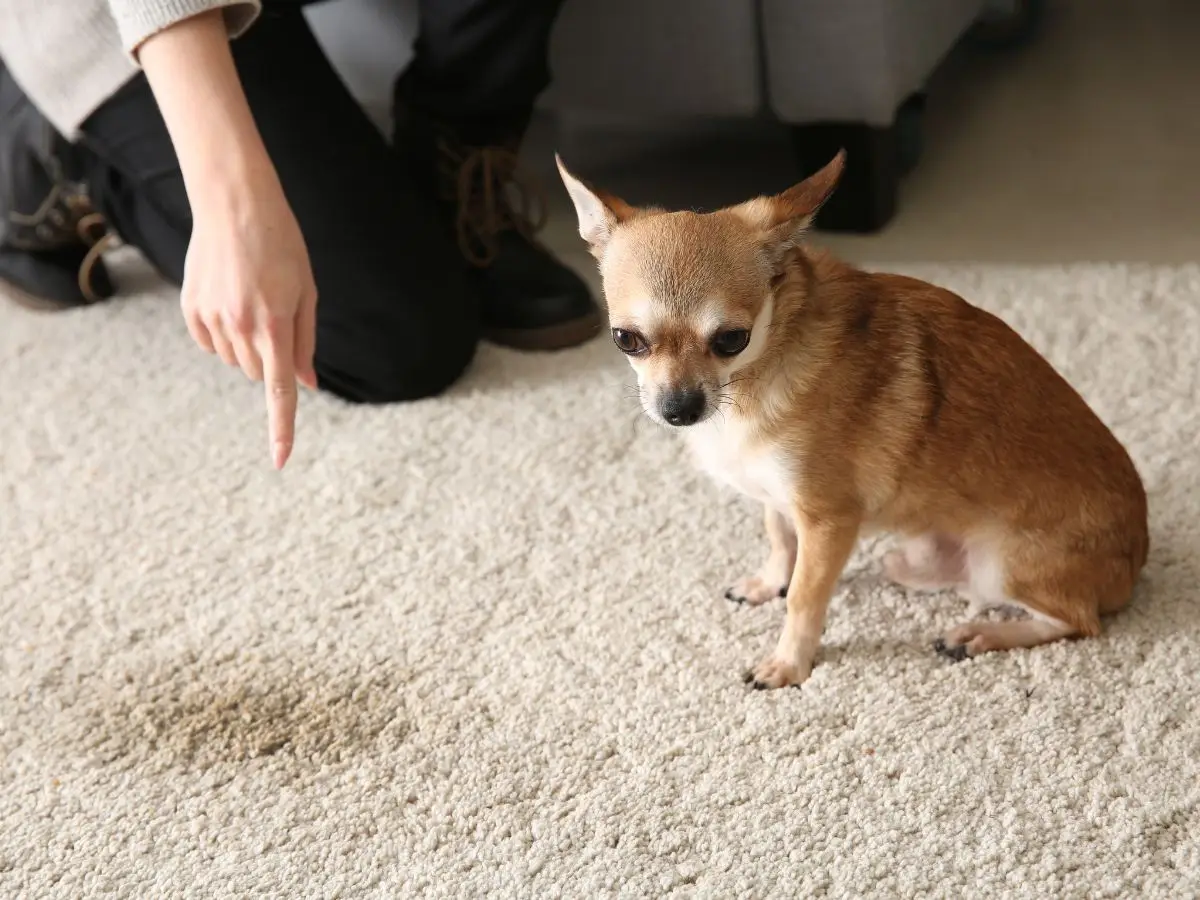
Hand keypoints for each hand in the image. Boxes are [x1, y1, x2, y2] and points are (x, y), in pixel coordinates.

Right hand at [181, 176, 317, 469]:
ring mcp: (210, 319)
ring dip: (247, 346)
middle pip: (258, 374)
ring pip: (234, 362)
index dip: (282, 428)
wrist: (233, 204)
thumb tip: (307, 384)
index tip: (281, 460)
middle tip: (276, 315)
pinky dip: (222, 336)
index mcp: (274, 325)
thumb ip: (306, 342)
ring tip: (252, 300)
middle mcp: (239, 327)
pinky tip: (229, 301)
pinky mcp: (190, 310)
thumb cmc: (282, 246)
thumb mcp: (307, 291)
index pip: (279, 391)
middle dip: (271, 359)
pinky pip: (210, 345)